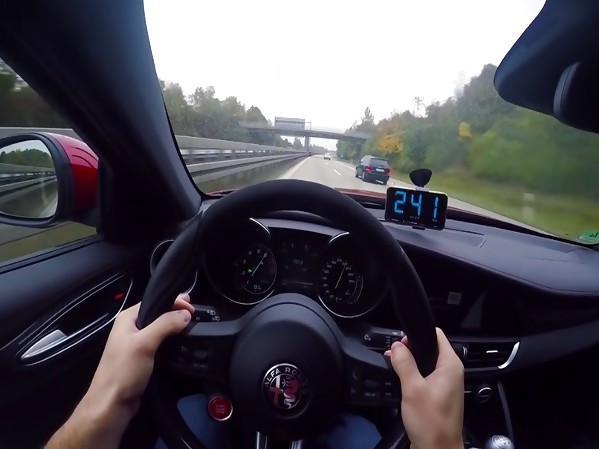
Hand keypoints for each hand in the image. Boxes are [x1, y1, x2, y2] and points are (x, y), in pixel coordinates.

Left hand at [86, 294, 193, 416]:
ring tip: (193, 327)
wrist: (112, 404)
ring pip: (160, 329)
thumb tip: (186, 313)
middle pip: (158, 314)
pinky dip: (172, 341)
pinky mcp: (143, 358)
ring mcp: (136, 343)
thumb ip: (165, 324)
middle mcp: (131, 328)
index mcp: (127, 318)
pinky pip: (160, 343)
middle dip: (176, 312)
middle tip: (196, 315)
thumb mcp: (145, 343)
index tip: (192, 308)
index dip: (174, 301)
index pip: (154, 301)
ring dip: (175, 327)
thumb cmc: (124, 370)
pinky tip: (183, 343)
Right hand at [385, 328, 463, 448]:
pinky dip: (413, 376)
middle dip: (410, 349)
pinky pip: (425, 377)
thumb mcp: (412, 388)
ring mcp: (445, 384)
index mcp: (450, 365)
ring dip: (409, 364)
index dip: (417, 334)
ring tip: (394, 367)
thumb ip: (404, 363)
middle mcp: (451, 372)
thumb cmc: (430, 421)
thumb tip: (396, 346)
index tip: (401, 341)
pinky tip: (401, 381)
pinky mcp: (438, 395)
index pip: (437, 336)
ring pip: (425, 363)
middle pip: (429, 348)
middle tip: (393, 356)